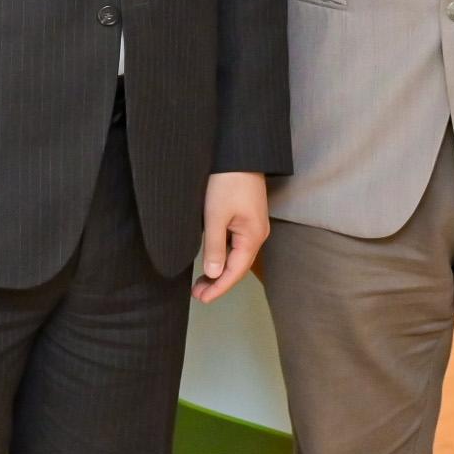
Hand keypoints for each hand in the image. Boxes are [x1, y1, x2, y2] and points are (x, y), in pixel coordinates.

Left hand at [195, 171, 268, 303]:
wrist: (238, 153)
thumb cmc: (227, 182)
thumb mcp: (216, 215)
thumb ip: (215, 246)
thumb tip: (214, 274)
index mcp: (252, 237)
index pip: (235, 272)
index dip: (219, 288)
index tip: (202, 300)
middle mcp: (257, 234)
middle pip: (237, 266)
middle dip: (218, 282)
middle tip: (197, 294)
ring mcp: (252, 226)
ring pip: (236, 256)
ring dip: (219, 269)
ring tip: (200, 282)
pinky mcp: (246, 216)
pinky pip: (235, 243)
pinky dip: (222, 255)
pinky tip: (211, 259)